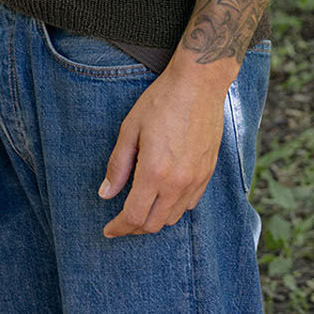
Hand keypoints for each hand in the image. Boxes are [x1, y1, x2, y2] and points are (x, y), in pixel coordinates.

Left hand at [99, 60, 231, 237]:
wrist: (199, 84)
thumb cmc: (161, 101)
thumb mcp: (130, 128)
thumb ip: (118, 165)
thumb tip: (105, 193)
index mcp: (154, 172)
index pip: (133, 217)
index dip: (118, 227)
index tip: (108, 229)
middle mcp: (178, 182)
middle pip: (153, 224)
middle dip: (134, 227)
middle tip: (122, 219)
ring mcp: (196, 179)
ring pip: (173, 217)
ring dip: (155, 218)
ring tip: (142, 206)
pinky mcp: (208, 172)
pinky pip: (190, 203)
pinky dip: (174, 207)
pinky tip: (165, 194)